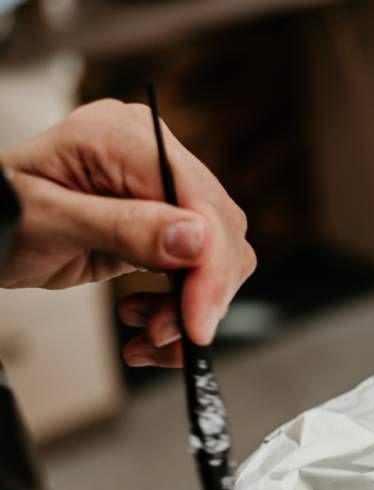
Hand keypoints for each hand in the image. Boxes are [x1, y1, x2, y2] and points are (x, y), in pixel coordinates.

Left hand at [1, 99, 255, 365]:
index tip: (197, 319)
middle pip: (219, 227)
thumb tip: (196, 240)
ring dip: (191, 305)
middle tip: (174, 336)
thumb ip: (124, 227)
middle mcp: (154, 154)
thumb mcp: (50, 221)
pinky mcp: (166, 222)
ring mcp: (163, 189)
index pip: (196, 199)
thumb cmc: (1, 212)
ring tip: (150, 335)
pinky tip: (147, 323)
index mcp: (124, 135)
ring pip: (217, 255)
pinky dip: (181, 307)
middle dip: (202, 291)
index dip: (208, 263)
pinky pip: (199, 269)